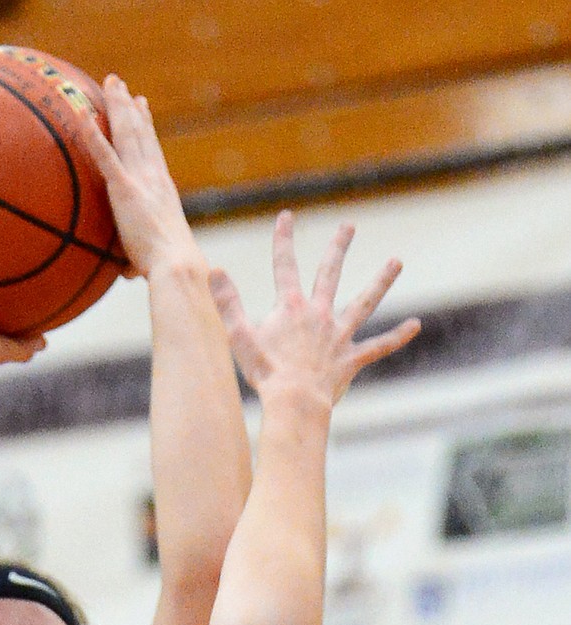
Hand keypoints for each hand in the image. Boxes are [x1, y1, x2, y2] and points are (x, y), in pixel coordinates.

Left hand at [81, 74, 188, 277]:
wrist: (175, 264)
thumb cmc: (166, 268)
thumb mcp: (151, 255)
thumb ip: (137, 257)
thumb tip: (130, 273)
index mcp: (161, 188)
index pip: (151, 149)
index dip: (145, 125)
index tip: (142, 105)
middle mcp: (154, 176)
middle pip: (139, 132)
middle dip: (128, 106)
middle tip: (120, 84)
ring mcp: (140, 180)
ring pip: (126, 134)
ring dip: (117, 106)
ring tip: (110, 82)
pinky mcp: (125, 190)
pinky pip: (105, 157)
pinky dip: (93, 136)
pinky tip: (83, 115)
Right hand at [209, 211, 420, 403]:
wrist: (294, 402)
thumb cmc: (265, 373)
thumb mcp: (239, 336)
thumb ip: (227, 303)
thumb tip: (214, 270)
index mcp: (292, 308)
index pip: (284, 266)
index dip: (283, 240)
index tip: (287, 216)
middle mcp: (319, 314)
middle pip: (330, 274)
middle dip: (338, 248)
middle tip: (349, 226)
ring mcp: (338, 335)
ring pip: (364, 303)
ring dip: (381, 281)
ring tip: (397, 262)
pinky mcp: (351, 359)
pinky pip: (378, 346)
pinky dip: (397, 337)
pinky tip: (415, 326)